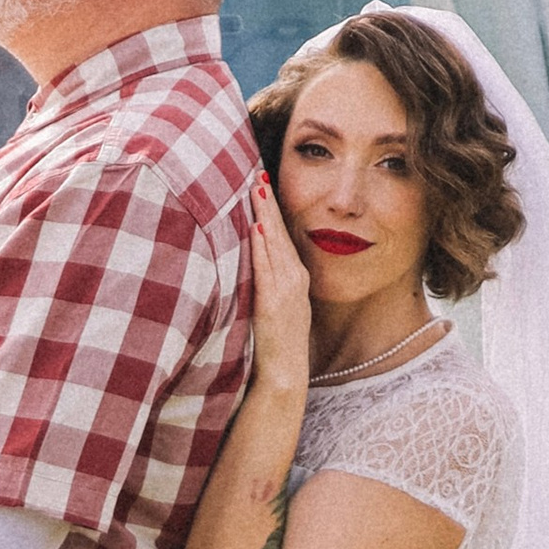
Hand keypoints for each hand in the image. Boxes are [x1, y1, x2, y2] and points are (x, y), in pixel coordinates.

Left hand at [247, 177, 310, 401]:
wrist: (285, 374)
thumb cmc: (276, 342)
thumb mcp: (277, 305)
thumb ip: (270, 280)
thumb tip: (253, 255)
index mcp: (295, 277)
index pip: (282, 235)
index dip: (272, 209)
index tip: (262, 184)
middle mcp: (294, 278)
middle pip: (279, 232)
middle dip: (268, 203)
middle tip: (259, 174)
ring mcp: (286, 289)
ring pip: (274, 243)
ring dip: (265, 215)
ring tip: (257, 189)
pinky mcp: (274, 302)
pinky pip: (266, 267)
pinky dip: (263, 246)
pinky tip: (258, 227)